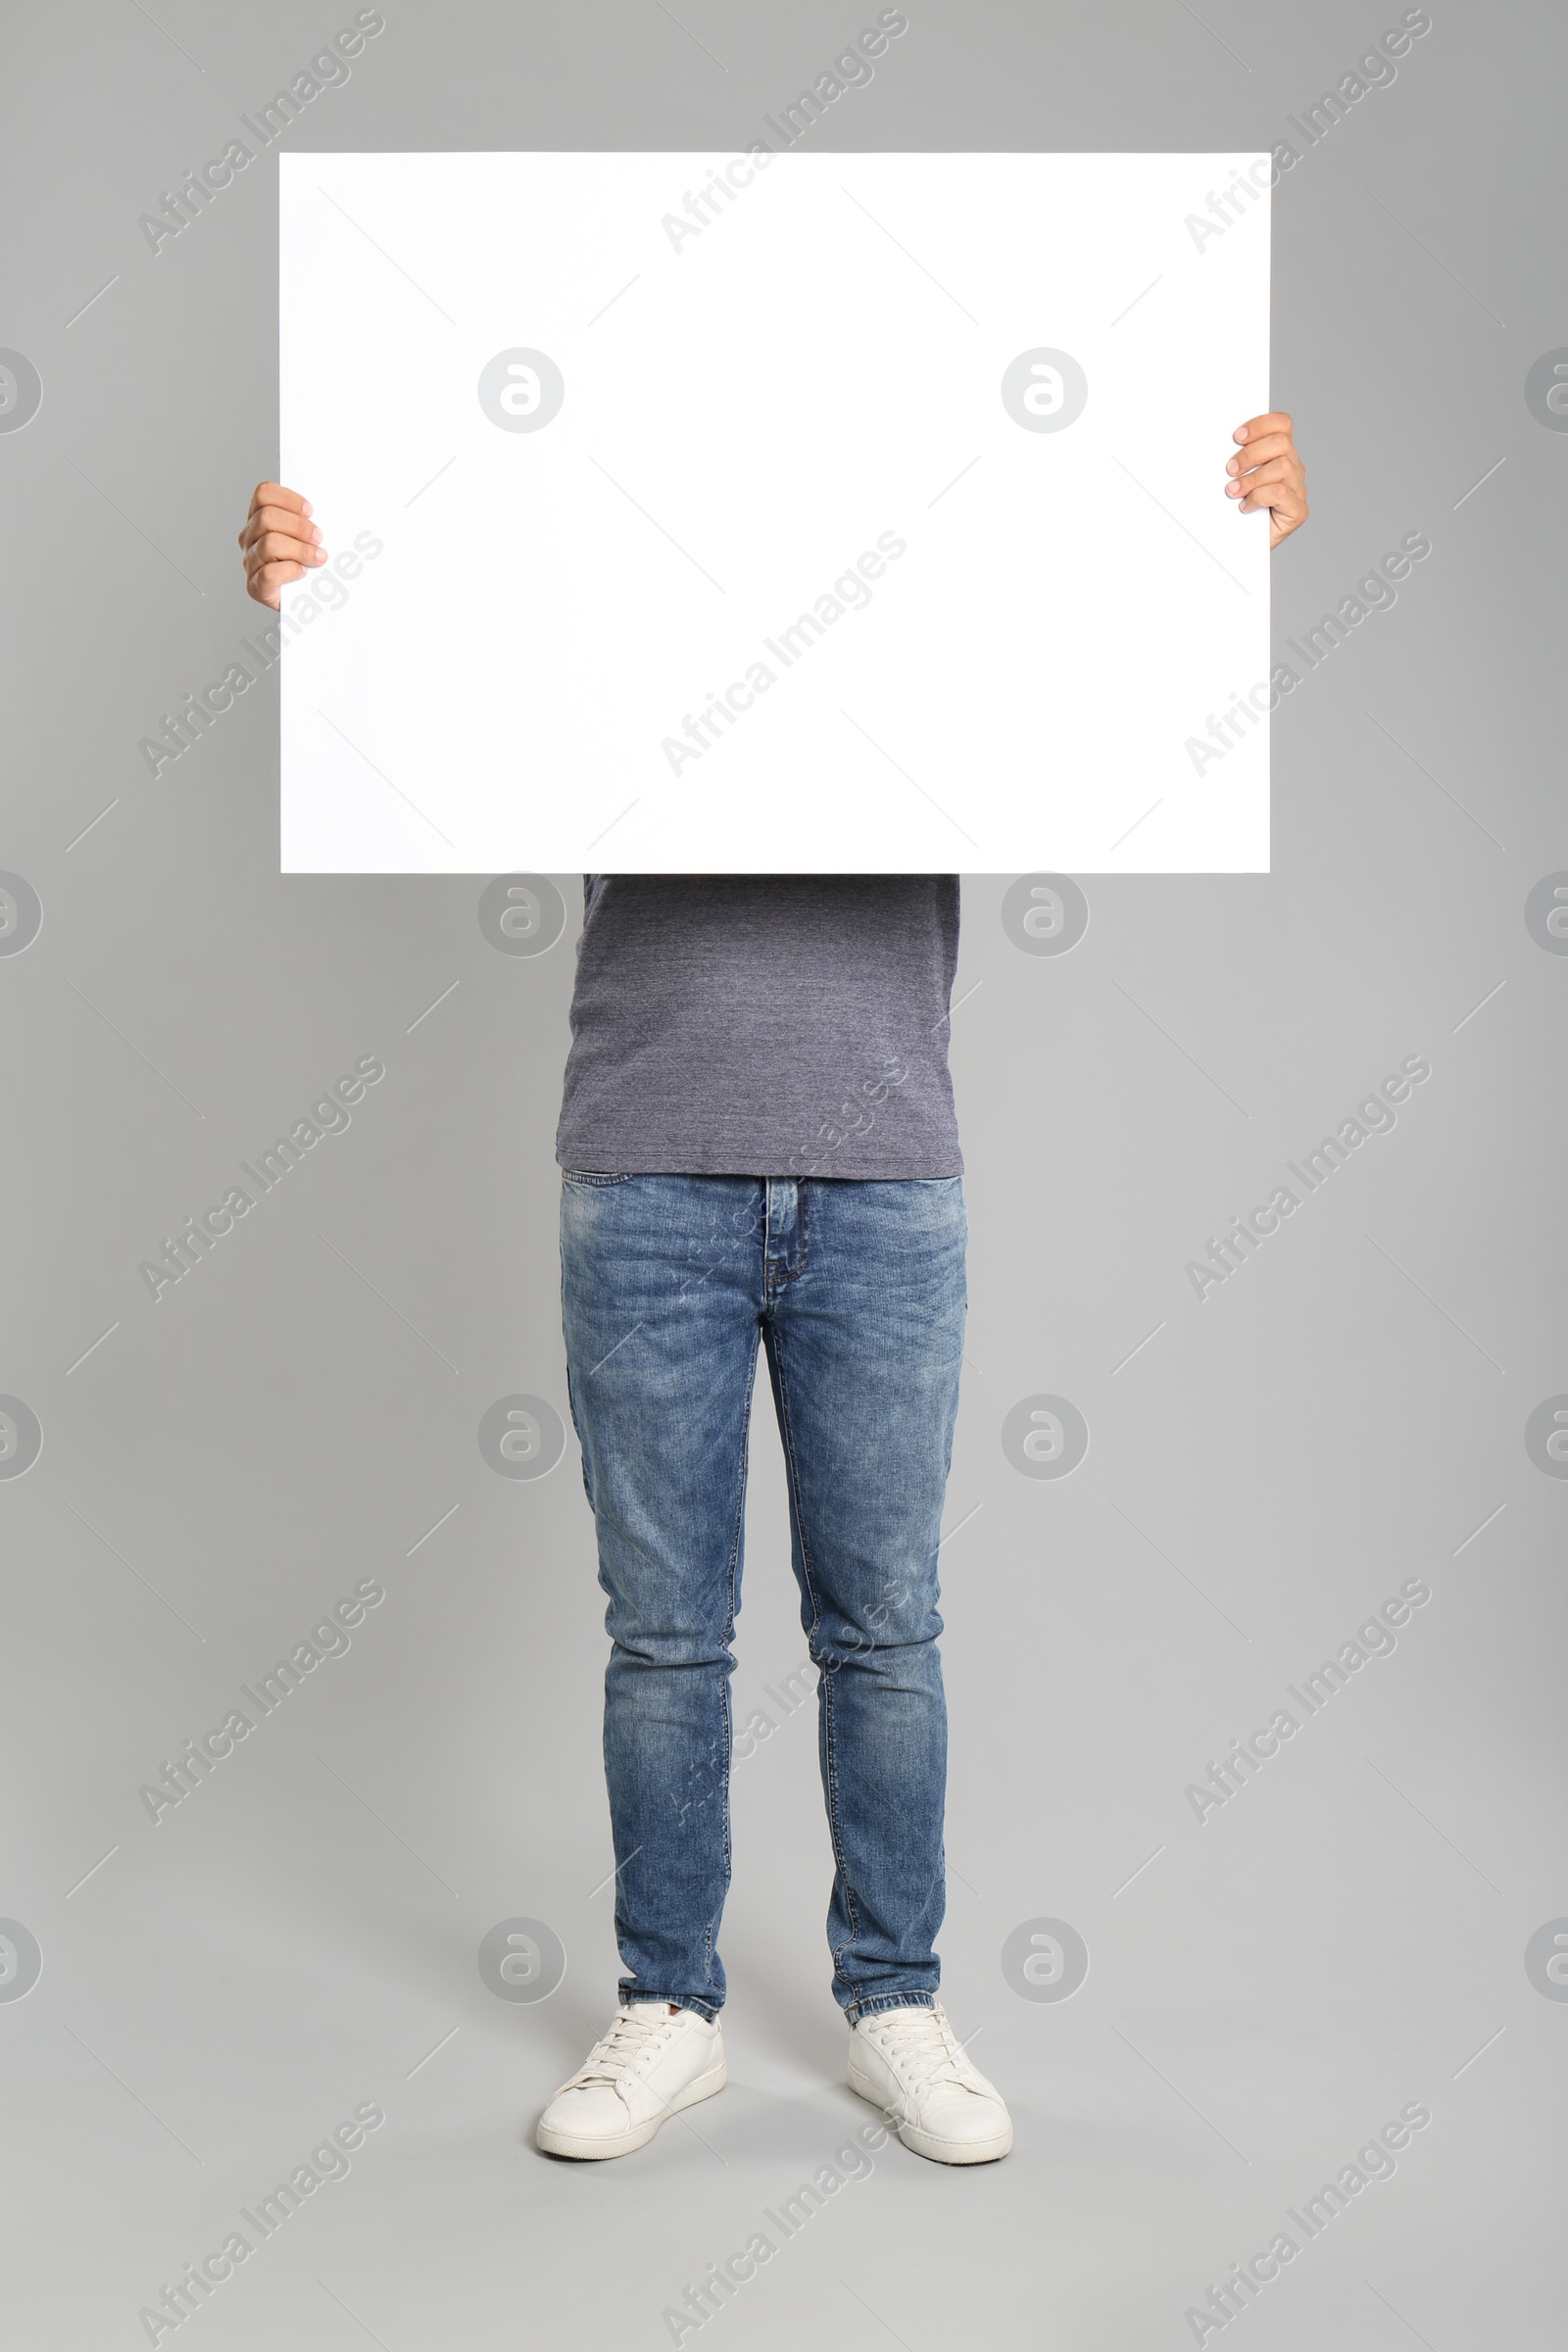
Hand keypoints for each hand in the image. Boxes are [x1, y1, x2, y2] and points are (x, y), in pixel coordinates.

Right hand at [237, 481, 325, 608]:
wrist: (308, 601)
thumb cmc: (311, 564)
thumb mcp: (311, 536)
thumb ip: (310, 521)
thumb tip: (329, 511)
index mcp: (259, 519)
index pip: (263, 494)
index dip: (288, 499)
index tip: (310, 511)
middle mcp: (249, 538)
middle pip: (267, 517)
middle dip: (298, 526)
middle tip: (319, 538)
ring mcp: (250, 562)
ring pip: (269, 544)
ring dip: (300, 550)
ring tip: (318, 558)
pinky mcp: (255, 587)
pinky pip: (269, 573)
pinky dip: (290, 571)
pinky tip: (303, 572)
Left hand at [1225, 413, 1306, 548]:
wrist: (1241, 546)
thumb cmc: (1235, 511)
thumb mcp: (1232, 478)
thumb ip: (1234, 459)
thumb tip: (1213, 443)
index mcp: (1281, 453)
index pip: (1282, 424)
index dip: (1261, 424)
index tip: (1236, 436)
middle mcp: (1293, 468)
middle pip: (1282, 443)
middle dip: (1250, 454)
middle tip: (1230, 469)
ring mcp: (1298, 489)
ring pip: (1283, 467)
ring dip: (1252, 478)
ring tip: (1233, 491)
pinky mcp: (1298, 511)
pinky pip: (1282, 493)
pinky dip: (1259, 497)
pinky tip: (1245, 506)